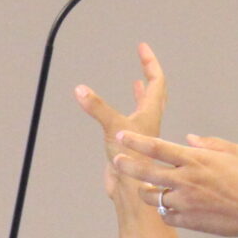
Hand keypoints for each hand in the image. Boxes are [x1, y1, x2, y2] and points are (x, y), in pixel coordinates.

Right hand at [74, 44, 167, 205]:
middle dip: (149, 73)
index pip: (156, 80)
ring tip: (136, 83)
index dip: (149, 61)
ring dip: (141, 93)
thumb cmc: (133, 160)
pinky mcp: (130, 146)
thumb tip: (81, 90)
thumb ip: (97, 107)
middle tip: (143, 58)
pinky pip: (131, 124)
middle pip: (155, 91)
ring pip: (144, 108)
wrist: (131, 190)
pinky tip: (117, 116)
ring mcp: (141, 133)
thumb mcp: (113, 127)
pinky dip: (126, 113)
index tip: (143, 47)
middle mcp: (148, 120)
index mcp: (151, 112)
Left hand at [109, 128, 237, 237]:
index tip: (122, 135)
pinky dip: (166, 210)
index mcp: (196, 160)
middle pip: (145, 172)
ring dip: (147, 192)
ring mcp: (185, 202)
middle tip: (116, 160)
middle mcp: (186, 180)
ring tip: (147, 188)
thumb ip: (210, 143)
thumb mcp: (237, 151)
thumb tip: (189, 139)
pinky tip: (171, 206)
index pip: (157, 147)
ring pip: (151, 197)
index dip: (136, 141)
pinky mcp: (188, 221)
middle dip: (126, 165)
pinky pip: (166, 215)